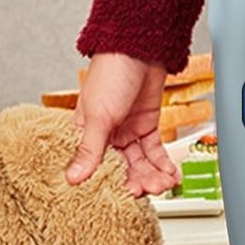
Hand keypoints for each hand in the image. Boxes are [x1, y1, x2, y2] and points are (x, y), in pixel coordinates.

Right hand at [63, 52, 180, 195]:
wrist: (141, 47)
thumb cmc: (111, 73)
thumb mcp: (98, 116)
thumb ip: (90, 149)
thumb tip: (73, 177)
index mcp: (86, 133)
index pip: (97, 168)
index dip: (111, 184)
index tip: (124, 197)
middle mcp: (107, 135)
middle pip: (123, 168)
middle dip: (139, 181)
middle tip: (151, 190)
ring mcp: (128, 131)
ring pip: (141, 162)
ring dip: (154, 174)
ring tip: (165, 183)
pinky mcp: (147, 125)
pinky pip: (155, 151)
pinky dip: (163, 163)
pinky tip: (171, 173)